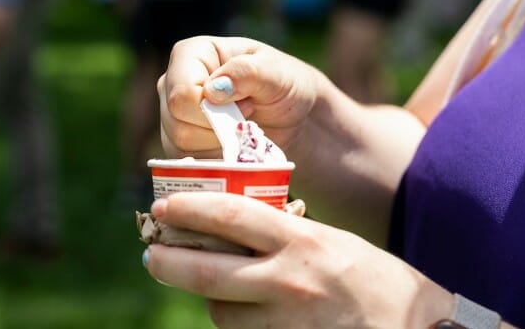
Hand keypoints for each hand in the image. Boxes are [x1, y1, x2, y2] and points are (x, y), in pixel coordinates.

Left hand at [143, 192, 452, 327]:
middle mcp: (290, 282)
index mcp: (301, 241)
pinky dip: (238, 328)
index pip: (228, 215)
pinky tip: (247, 318)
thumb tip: (219, 223)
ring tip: (221, 291)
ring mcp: (289, 325)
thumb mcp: (329, 241)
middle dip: (168, 263)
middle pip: (205, 272)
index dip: (187, 209)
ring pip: (221, 314)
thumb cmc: (371, 280)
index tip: (161, 209)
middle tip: (153, 257)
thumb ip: (280, 233)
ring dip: (212, 302)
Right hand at [158, 37, 327, 157]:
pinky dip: (215, 159)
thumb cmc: (284, 85)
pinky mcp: (177, 141)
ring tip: (241, 128)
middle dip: (217, 128)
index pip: (181, 93)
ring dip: (218, 144)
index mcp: (190, 54)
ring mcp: (171, 113)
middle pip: (177, 120)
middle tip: (247, 117)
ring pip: (179, 143)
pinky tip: (233, 144)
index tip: (246, 105)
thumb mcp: (276, 72)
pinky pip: (186, 160)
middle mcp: (173, 82)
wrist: (292, 118)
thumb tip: (212, 90)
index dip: (213, 109)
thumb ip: (246, 73)